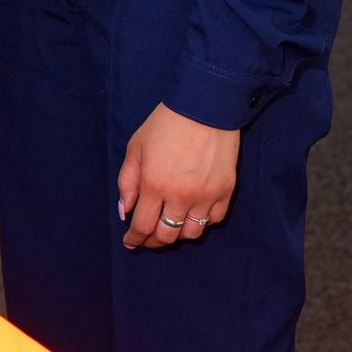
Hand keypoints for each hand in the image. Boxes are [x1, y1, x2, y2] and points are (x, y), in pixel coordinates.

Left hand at [118, 103, 237, 248]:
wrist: (204, 109)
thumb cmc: (164, 125)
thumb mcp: (136, 149)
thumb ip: (128, 182)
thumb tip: (125, 212)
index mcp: (155, 185)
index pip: (143, 226)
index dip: (135, 238)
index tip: (130, 242)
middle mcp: (182, 196)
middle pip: (167, 235)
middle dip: (153, 241)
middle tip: (146, 239)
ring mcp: (207, 196)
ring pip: (192, 233)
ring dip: (177, 234)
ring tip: (168, 227)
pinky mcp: (226, 192)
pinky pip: (213, 220)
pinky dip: (201, 223)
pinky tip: (191, 215)